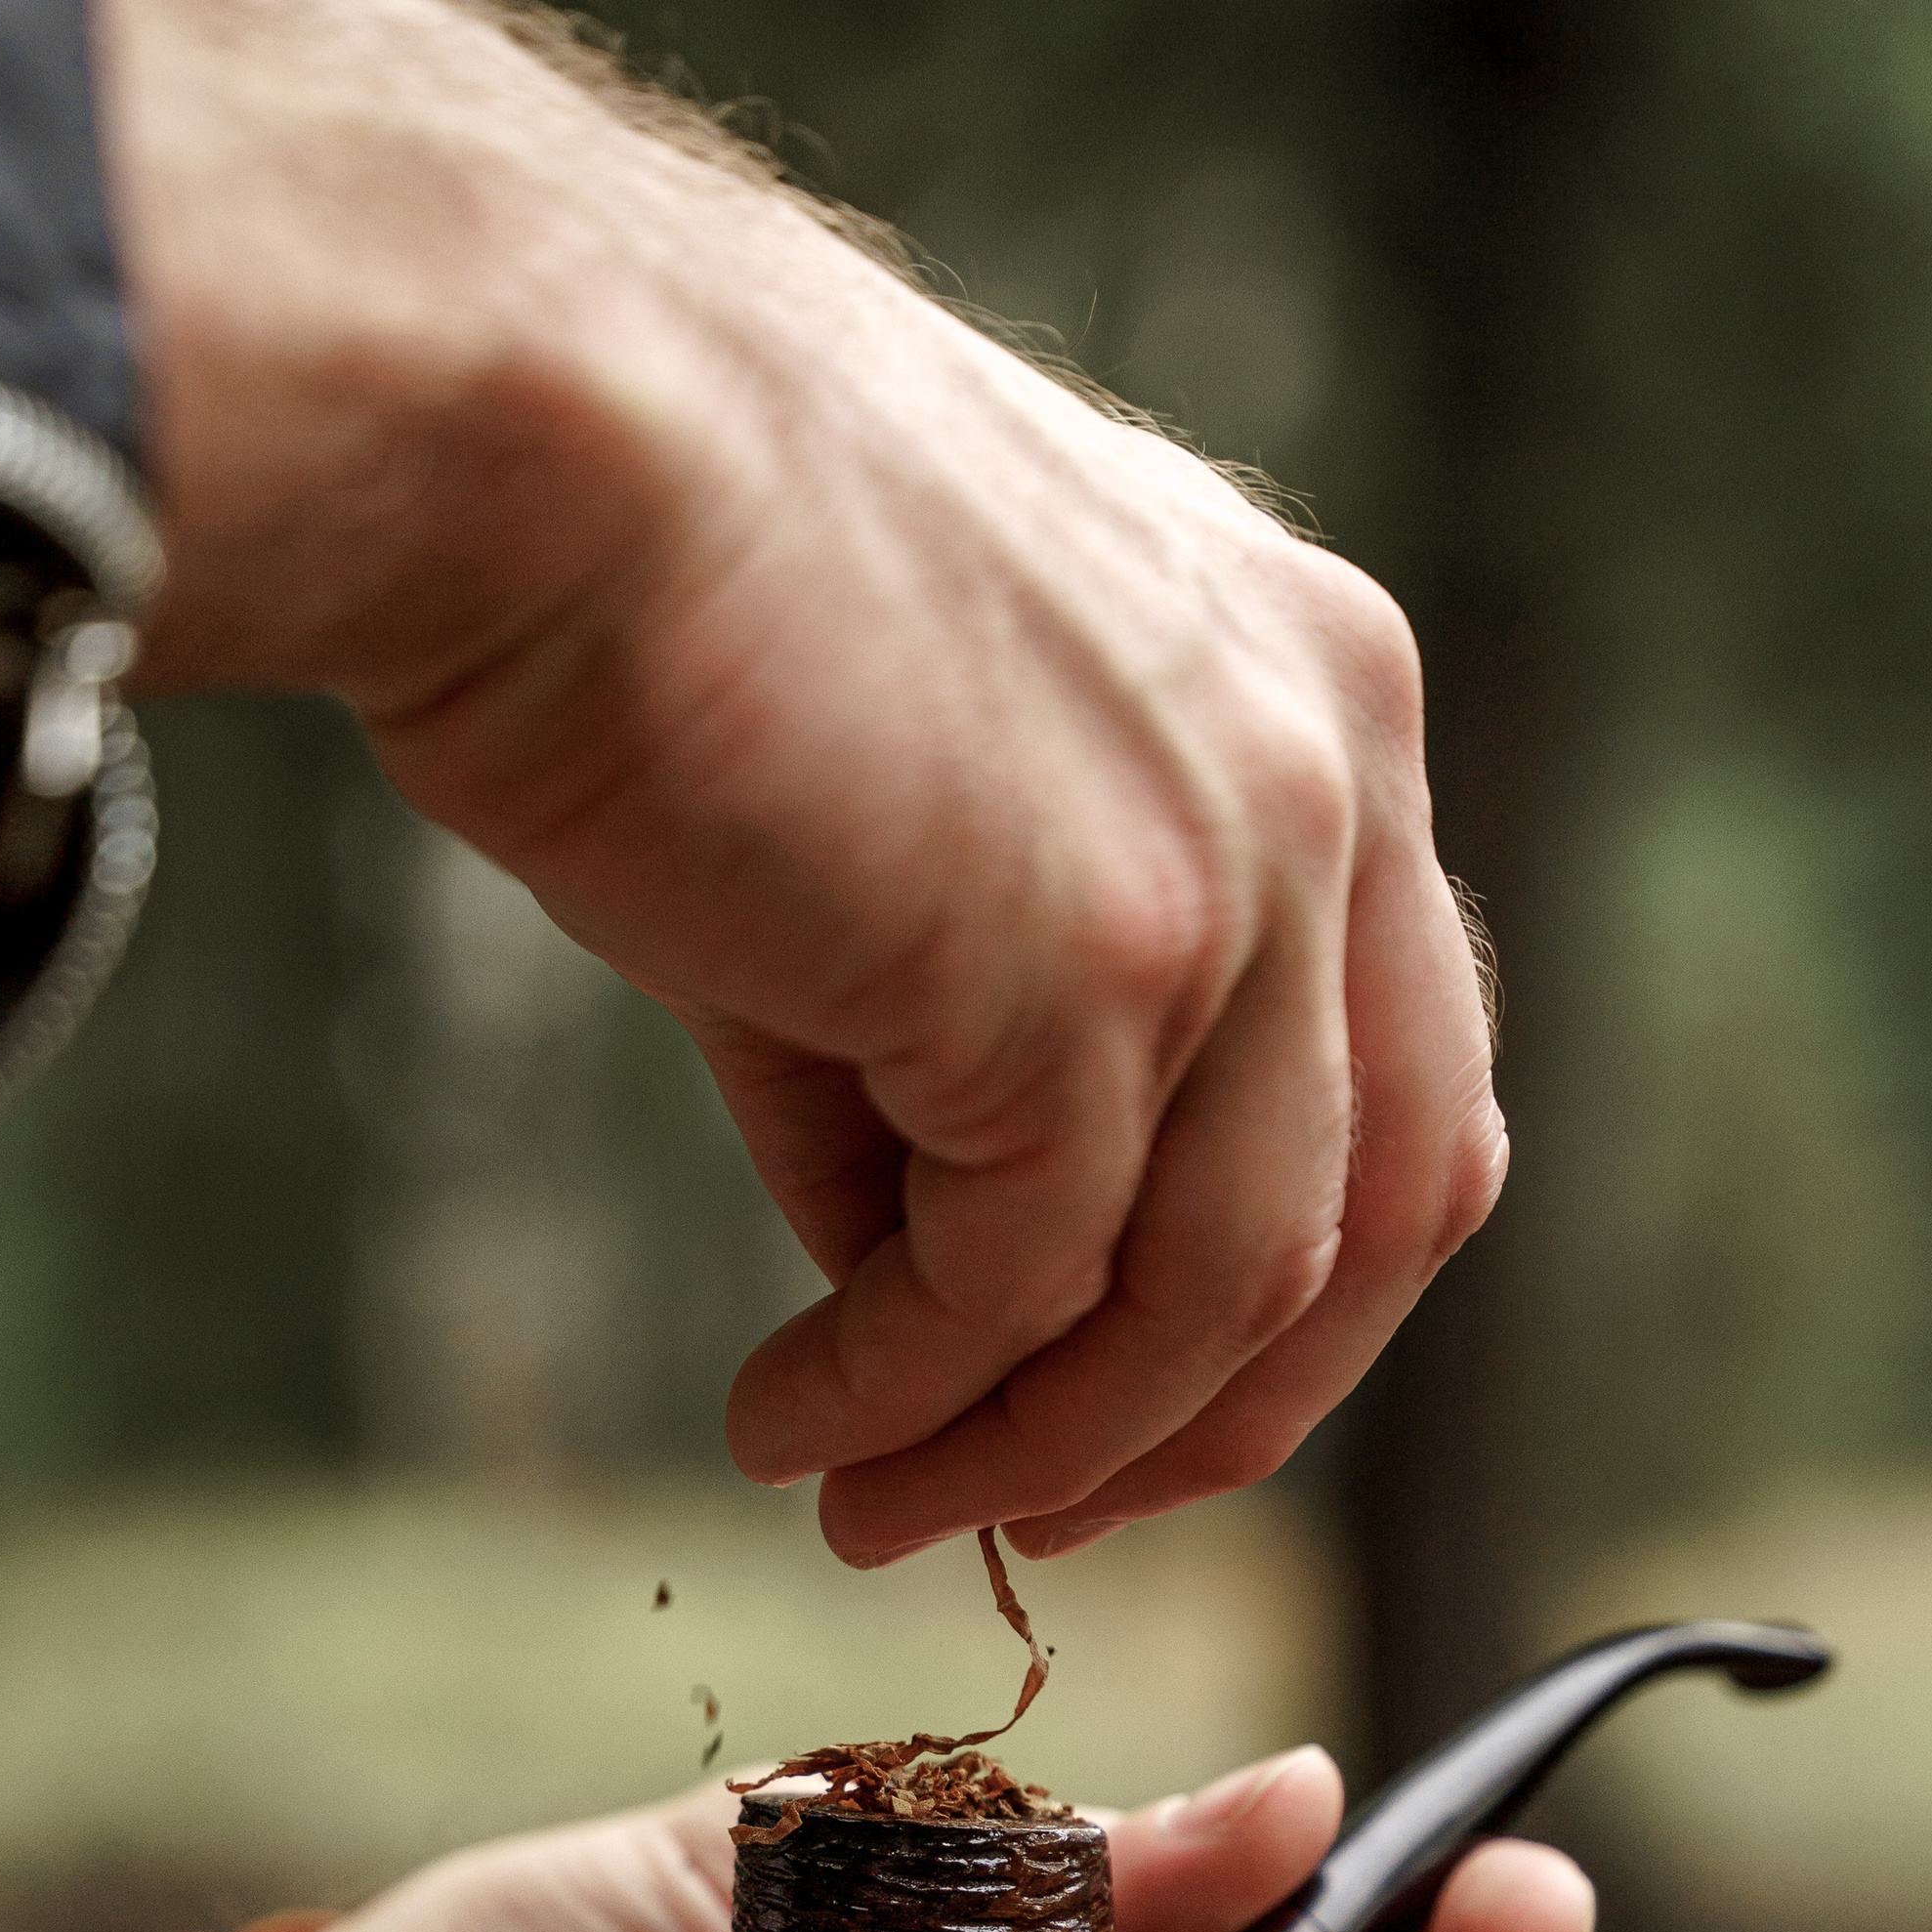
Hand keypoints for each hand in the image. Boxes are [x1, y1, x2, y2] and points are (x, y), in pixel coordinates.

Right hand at [92, 0, 1503, 1565]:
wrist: (531, 420)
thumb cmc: (662, 575)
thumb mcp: (899, 818)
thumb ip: (953, 1046)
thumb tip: (910, 1280)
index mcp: (1326, 702)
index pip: (1401, 1075)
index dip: (1279, 1289)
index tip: (1122, 1398)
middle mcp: (1335, 778)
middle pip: (1382, 1216)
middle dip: (1210, 1413)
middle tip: (1039, 1510)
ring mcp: (1236, 874)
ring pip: (1213, 1288)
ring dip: (1038, 1441)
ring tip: (867, 1501)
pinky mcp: (1089, 968)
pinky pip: (1028, 1282)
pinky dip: (912, 1394)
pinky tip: (792, 1426)